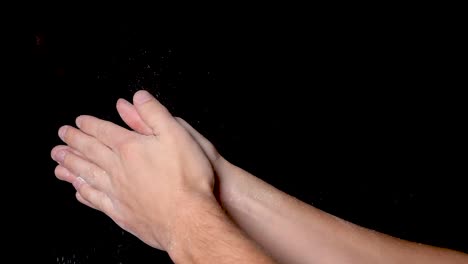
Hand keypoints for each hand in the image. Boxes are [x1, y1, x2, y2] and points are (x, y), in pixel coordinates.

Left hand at [51, 90, 215, 249]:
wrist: (187, 219)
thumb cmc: (186, 178)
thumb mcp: (177, 135)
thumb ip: (154, 114)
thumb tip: (138, 97)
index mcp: (130, 148)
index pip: (103, 131)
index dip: (89, 125)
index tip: (77, 122)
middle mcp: (118, 169)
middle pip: (89, 152)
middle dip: (73, 142)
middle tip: (61, 137)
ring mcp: (117, 192)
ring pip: (87, 175)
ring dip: (71, 166)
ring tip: (58, 162)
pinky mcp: (121, 212)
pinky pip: (95, 200)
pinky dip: (84, 193)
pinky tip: (78, 191)